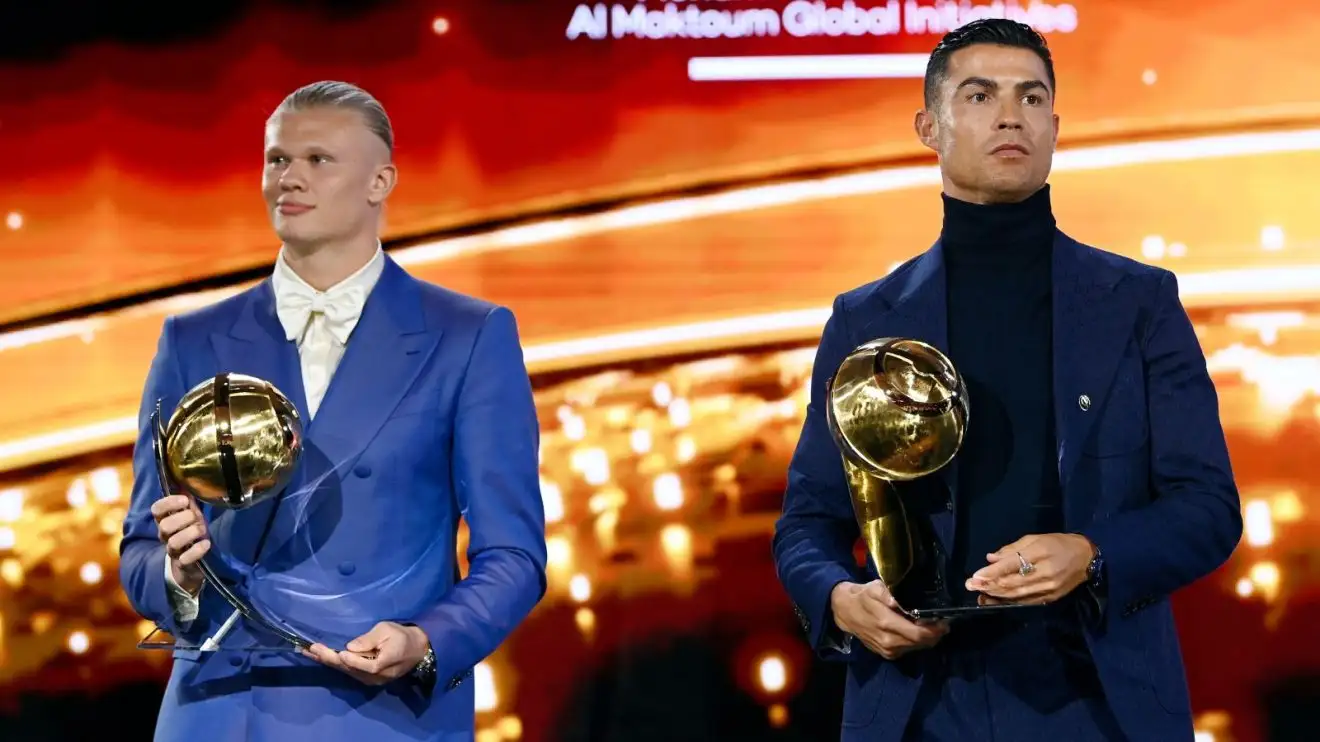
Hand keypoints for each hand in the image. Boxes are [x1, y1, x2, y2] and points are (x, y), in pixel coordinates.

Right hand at [151, 494, 208, 594]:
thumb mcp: (190, 515)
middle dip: (183, 519)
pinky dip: (197, 550)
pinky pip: (185, 559)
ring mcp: (173, 551)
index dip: (168, 503)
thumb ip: (189, 502)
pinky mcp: (182, 565)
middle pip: (164, 526)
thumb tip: (190, 482)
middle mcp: (165, 536)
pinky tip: (206, 544)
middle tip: (197, 517)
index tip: (185, 501)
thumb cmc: (191, 532)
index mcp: (165, 521)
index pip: (156, 509)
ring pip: (173, 542)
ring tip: (203, 530)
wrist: (192, 564)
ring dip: (190, 533)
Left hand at [302, 622, 430, 685]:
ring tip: (309, 653)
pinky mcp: (368, 678)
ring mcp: (370, 680)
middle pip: (346, 668)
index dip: (342, 657)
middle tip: (308, 649)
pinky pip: (349, 671)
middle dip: (326, 658)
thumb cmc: (402, 636)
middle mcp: (373, 677)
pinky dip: (335, 664)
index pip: (357, 663)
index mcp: (380, 665)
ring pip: (345, 671)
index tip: (326, 649)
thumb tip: (350, 647)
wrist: (418, 649)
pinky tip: (323, 658)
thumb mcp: (387, 631)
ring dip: (327, 661)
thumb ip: (369, 639)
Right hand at [830, 581, 948, 659]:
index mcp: (886, 624)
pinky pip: (908, 650)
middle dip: (935, 634)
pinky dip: (916, 642)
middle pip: (921, 643)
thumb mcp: (874, 588)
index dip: (935, 630)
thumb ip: (887, 593)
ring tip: (932, 626)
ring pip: (917, 648)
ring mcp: (887, 650)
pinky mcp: (887, 654)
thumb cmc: (863, 597)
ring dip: (927, 639)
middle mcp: (888, 641)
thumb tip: (897, 600)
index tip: (944, 620)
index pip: (918, 634)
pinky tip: (917, 631)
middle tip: (943, 623)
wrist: (845, 612)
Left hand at [966, 533, 1094, 604]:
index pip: (1012, 564)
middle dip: (989, 585)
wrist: (1087, 558)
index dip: (992, 572)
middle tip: (970, 585)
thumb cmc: (1059, 543)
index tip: (975, 576)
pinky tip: (996, 600)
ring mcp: (1048, 588)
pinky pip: (1026, 601)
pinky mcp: (1050, 598)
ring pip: (1017, 594)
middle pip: (1012, 582)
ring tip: (979, 593)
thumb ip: (1013, 549)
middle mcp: (1045, 573)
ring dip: (996, 595)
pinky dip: (1009, 601)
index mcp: (1041, 553)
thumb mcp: (1036, 538)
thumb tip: (991, 558)